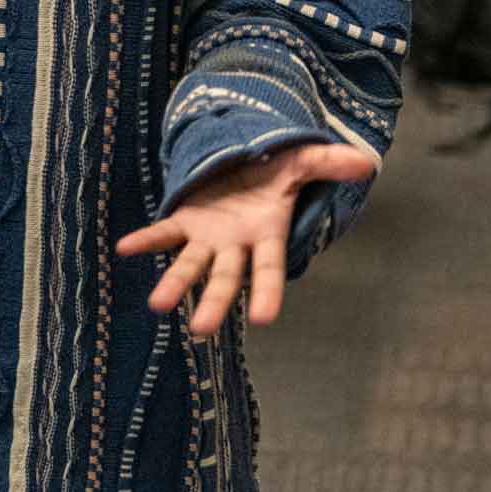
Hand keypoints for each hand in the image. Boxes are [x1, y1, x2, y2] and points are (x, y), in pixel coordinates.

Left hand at [114, 142, 376, 337]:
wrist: (246, 163)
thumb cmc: (276, 170)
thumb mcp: (300, 162)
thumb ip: (327, 164)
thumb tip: (366, 163)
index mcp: (267, 234)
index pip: (269, 269)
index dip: (266, 292)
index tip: (262, 319)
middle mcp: (236, 244)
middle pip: (225, 278)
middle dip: (213, 302)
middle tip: (200, 330)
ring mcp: (208, 237)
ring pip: (191, 265)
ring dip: (175, 284)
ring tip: (157, 305)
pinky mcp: (185, 222)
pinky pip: (162, 233)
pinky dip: (145, 241)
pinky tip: (124, 248)